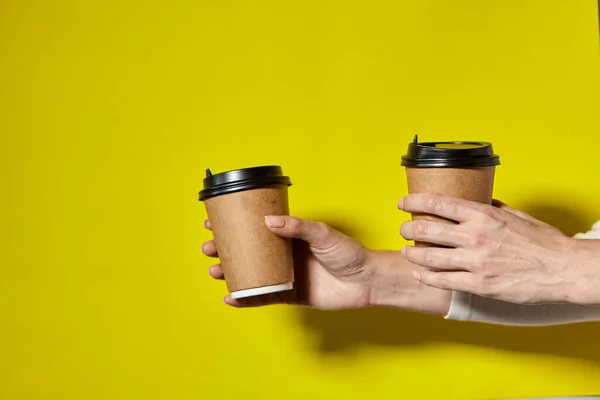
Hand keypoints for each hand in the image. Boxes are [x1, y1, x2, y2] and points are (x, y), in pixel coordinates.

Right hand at [202, 215, 450, 313]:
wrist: (367, 281)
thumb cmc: (349, 253)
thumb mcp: (323, 235)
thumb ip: (298, 227)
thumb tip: (269, 220)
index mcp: (289, 236)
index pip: (256, 228)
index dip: (235, 224)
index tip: (214, 221)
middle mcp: (283, 254)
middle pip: (247, 251)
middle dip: (225, 249)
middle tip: (209, 247)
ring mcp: (285, 275)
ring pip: (251, 273)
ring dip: (231, 273)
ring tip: (215, 271)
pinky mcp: (290, 295)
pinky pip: (263, 297)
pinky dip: (247, 298)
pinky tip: (231, 297)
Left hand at [398, 193, 596, 304]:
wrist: (563, 270)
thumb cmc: (542, 242)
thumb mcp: (515, 215)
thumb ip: (492, 208)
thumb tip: (477, 199)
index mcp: (483, 215)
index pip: (438, 202)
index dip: (414, 201)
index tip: (403, 203)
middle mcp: (475, 236)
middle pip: (426, 229)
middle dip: (408, 229)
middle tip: (403, 229)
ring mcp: (475, 262)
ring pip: (429, 257)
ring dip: (411, 254)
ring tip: (406, 252)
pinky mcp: (479, 284)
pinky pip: (442, 280)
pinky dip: (426, 277)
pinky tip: (419, 274)